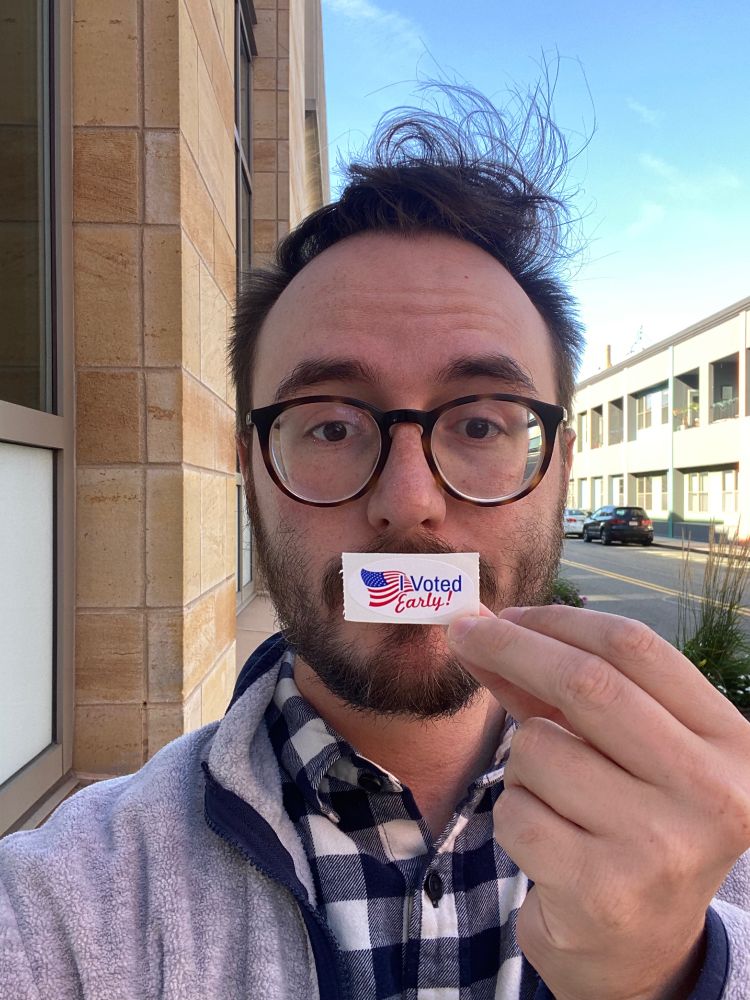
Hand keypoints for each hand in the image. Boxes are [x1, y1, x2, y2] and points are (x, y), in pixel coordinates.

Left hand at [447, 605, 749, 999]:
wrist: (638, 950)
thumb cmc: (625, 824)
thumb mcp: (616, 749)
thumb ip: (556, 688)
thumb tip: (481, 623)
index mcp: (731, 743)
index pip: (637, 648)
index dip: (560, 620)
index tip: (507, 613)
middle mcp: (712, 792)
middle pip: (587, 684)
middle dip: (510, 646)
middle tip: (463, 630)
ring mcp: (662, 845)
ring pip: (539, 748)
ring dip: (521, 761)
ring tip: (556, 799)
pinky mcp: (604, 891)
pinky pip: (515, 810)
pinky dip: (513, 812)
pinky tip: (547, 843)